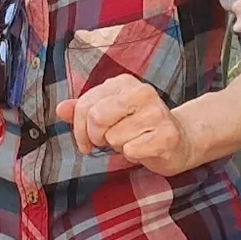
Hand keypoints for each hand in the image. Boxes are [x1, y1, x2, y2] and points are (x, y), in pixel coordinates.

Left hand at [57, 75, 209, 175]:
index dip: (79, 128)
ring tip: (132, 141)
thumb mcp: (109, 114)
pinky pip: (131, 151)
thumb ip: (83, 110)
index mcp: (124, 83)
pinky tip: (144, 149)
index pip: (86, 104)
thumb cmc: (139, 127)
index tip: (86, 141)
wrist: (180, 140)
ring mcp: (157, 113)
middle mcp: (142, 92)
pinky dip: (133, 156)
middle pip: (97, 117)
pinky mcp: (167, 136)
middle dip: (95, 137)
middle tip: (105, 142)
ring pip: (114, 138)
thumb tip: (60, 109)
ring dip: (118, 147)